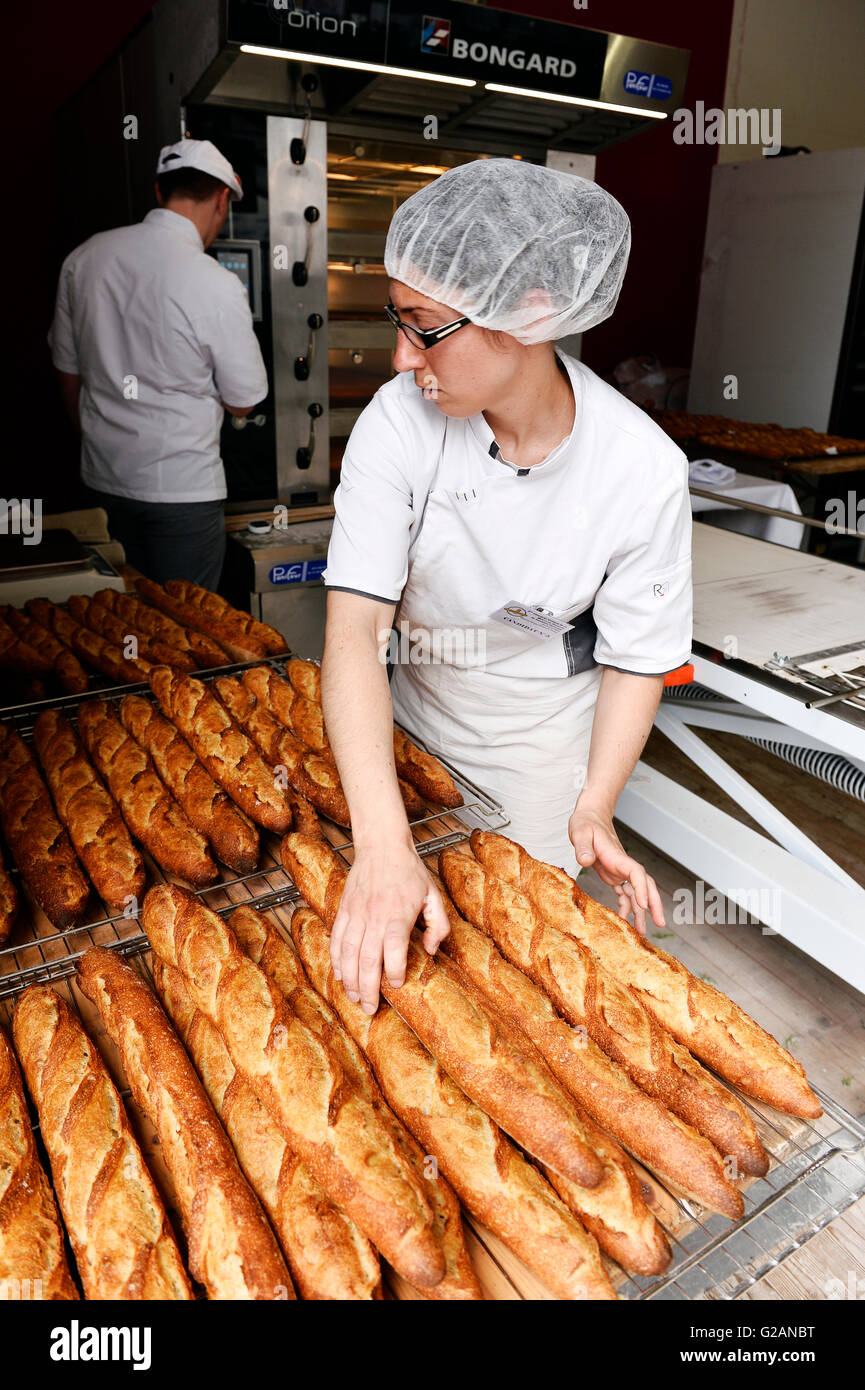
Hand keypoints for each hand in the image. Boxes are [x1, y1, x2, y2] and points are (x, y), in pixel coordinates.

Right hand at [329, 840, 449, 1013]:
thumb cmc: (409, 871)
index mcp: (397, 914)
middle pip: (366, 960)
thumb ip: (439, 925)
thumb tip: (432, 950)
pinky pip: (335, 940)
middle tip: (369, 1008)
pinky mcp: (343, 910)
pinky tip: (340, 975)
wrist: (381, 846)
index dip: (393, 972)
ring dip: (349, 979)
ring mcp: (355, 914)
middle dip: (367, 988)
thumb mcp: (434, 895)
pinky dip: (336, 960)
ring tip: (354, 997)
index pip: (393, 950)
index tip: (396, 983)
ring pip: (347, 953)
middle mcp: (374, 916)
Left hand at [567, 803, 663, 935]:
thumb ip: (583, 846)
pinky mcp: (613, 875)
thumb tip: (586, 860)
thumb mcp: (580, 832)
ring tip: (642, 931)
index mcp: (617, 857)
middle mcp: (622, 865)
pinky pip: (624, 893)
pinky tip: (624, 920)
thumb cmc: (586, 823)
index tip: (642, 905)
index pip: (636, 873)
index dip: (642, 889)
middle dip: (653, 904)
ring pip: (636, 892)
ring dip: (641, 911)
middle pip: (645, 885)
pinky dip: (627, 907)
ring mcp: (620, 871)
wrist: (590, 818)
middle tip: (660, 923)